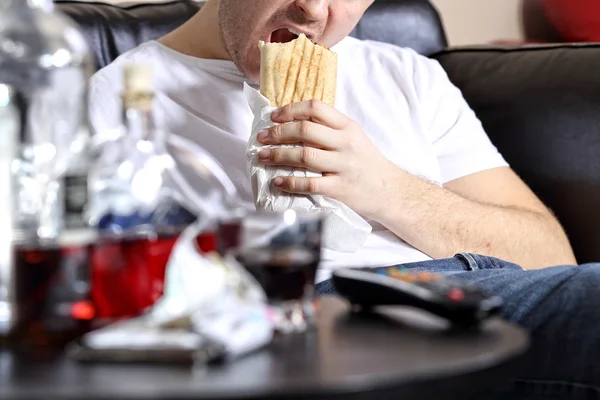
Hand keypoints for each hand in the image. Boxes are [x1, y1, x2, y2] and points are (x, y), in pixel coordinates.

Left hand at [256, 100, 402, 219]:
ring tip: (262, 156)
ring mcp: (344, 166)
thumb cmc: (366, 162)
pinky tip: (278, 181)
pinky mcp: (340, 189)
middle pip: (305, 131)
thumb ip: (328, 129)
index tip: (273, 117)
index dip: (290, 110)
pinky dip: (290, 182)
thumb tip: (292, 123)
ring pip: (304, 156)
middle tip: (262, 137)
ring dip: (278, 156)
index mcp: (348, 126)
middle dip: (277, 133)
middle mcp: (346, 143)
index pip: (315, 108)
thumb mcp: (353, 137)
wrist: (390, 190)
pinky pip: (310, 184)